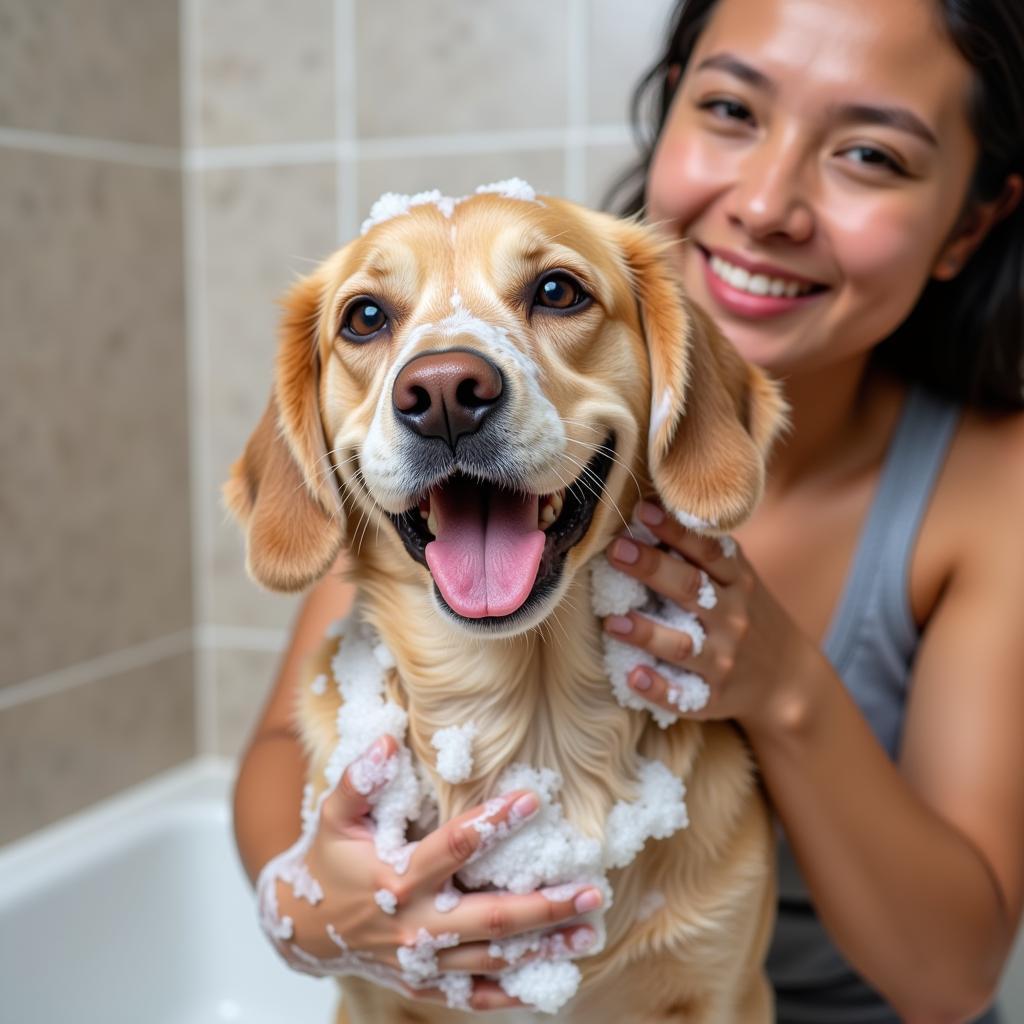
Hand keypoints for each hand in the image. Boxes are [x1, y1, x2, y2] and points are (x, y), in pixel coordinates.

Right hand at [267, 736, 602, 1010]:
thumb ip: (358, 780)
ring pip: (493, 959)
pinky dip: (514, 992)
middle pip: (490, 918)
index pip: (454, 848)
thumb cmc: (330, 862)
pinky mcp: (425, 985)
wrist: (304, 931)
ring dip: (544, 948)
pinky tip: (555, 978)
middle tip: (592, 891)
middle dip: (544, 906)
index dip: (494, 822)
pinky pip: (476, 995)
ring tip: (589, 930)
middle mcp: (415, 927)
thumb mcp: (334, 817)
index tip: (532, 799)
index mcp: (397, 880)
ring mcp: (423, 963)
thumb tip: (389, 741)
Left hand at [601, 501, 810, 731]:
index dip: (675, 530)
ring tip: (613, 621)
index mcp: (737, 583)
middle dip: (653, 568)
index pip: (706, 551)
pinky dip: (657, 686)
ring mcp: (723, 659)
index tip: (643, 510)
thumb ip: (703, 553)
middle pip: (691, 590)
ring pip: (683, 645)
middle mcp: (732, 619)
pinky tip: (633, 675)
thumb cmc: (746, 616)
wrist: (788, 680)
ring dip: (647, 633)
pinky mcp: (712, 696)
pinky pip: (681, 694)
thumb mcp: (737, 581)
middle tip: (616, 549)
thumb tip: (647, 511)